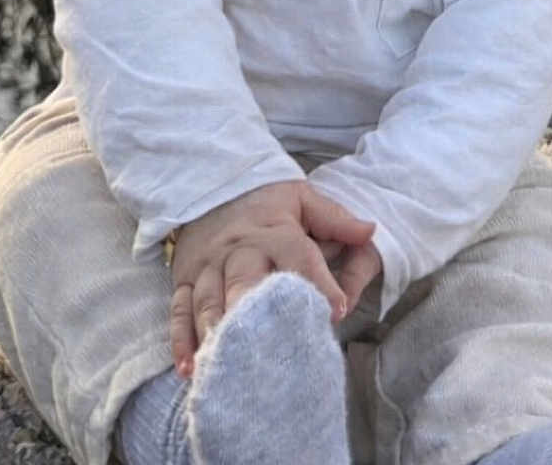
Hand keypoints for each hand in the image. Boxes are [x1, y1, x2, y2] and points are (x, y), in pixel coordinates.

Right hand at [167, 180, 375, 379]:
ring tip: (226, 363)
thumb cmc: (265, 200)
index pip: (298, 255)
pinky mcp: (185, 279)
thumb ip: (335, 219)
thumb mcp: (302, 198)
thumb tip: (371, 230)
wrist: (211, 182)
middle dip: (256, 313)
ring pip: (208, 300)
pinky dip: (182, 340)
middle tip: (269, 344)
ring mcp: (208, 266)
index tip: (336, 311)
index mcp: (273, 231)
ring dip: (216, 333)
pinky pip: (180, 310)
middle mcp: (239, 250)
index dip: (318, 282)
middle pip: (245, 280)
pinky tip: (189, 369)